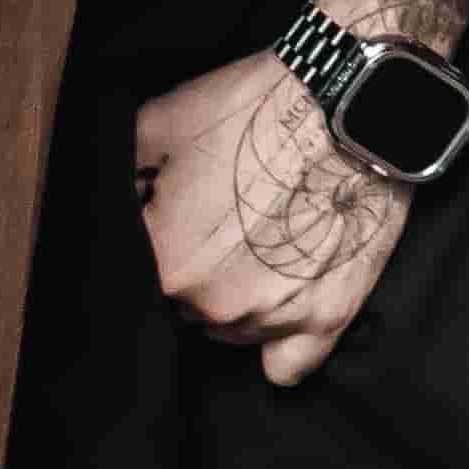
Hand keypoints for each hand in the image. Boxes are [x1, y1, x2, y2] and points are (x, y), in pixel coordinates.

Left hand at [132, 48, 408, 388]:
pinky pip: (287, 367)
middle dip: (197, 269)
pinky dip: (282, 341)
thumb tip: (116, 198)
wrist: (352, 101)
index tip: (179, 216)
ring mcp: (273, 318)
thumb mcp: (163, 119)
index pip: (138, 276)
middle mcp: (213, 304)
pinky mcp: (327, 318)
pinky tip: (285, 301)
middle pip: (185, 306)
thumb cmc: (258, 107)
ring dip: (239, 298)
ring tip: (266, 242)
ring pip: (232, 331)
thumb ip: (123, 174)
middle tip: (227, 221)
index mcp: (165, 262)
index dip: (160, 239)